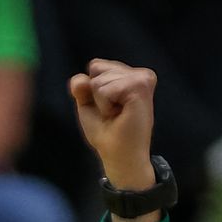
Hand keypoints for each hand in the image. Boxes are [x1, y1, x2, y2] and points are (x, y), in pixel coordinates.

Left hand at [68, 60, 157, 189]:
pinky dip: (105, 105)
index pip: (96, 65)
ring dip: (102, 102)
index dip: (92, 90)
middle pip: (97, 68)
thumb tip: (79, 79)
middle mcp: (139, 74)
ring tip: (117, 115)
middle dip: (96, 95)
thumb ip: (81, 88)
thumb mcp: (88, 106)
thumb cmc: (107, 133)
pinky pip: (106, 89)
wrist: (119, 155)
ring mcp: (142, 78)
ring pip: (100, 79)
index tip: (107, 107)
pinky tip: (120, 114)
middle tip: (113, 113)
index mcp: (129, 76)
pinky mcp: (140, 86)